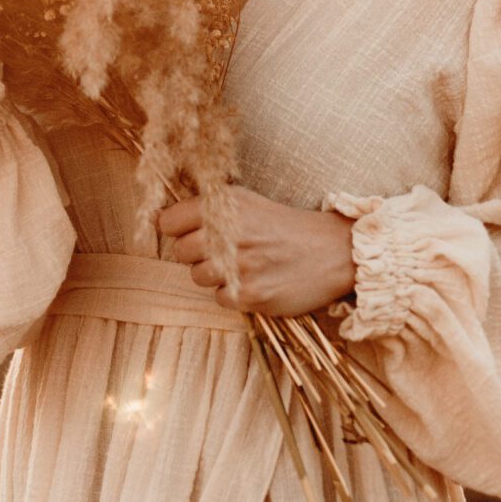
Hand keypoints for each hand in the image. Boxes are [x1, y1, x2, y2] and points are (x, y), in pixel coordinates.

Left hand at [157, 184, 357, 320]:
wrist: (333, 251)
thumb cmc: (287, 226)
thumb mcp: (249, 202)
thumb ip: (211, 209)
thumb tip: (167, 221)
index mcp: (226, 204)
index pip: (168, 221)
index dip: (176, 228)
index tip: (187, 231)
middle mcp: (229, 232)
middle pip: (180, 251)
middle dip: (196, 253)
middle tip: (222, 250)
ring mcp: (238, 265)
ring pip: (197, 276)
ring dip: (213, 275)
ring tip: (240, 266)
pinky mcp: (249, 294)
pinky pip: (218, 298)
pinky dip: (232, 294)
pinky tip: (254, 281)